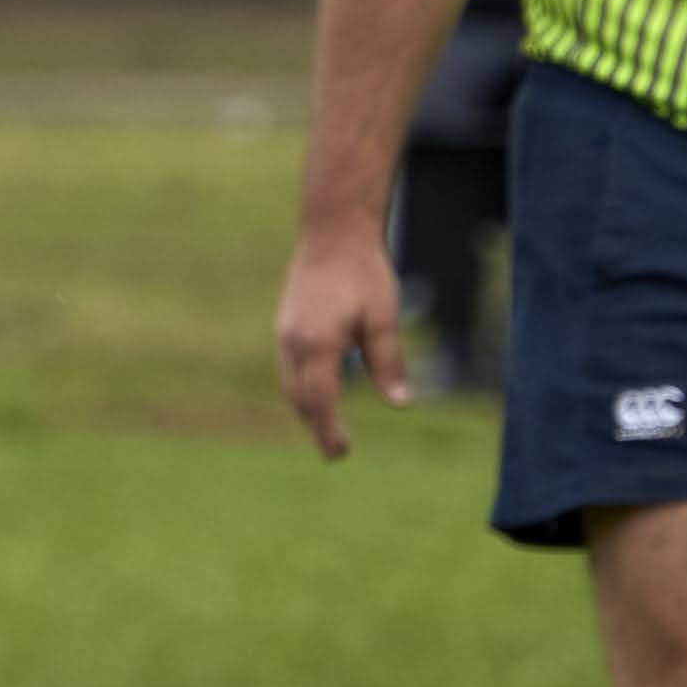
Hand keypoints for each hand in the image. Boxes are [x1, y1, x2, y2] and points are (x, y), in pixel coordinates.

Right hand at [276, 227, 408, 460]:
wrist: (333, 232)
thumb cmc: (363, 272)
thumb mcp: (383, 319)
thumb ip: (388, 363)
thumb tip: (401, 404)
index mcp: (318, 345)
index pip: (320, 402)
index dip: (329, 431)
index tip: (340, 454)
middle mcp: (294, 343)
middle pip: (300, 399)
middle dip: (317, 426)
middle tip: (338, 450)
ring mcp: (285, 334)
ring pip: (291, 385)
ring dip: (308, 409)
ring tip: (329, 426)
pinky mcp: (285, 326)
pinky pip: (289, 369)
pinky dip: (302, 388)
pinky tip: (320, 390)